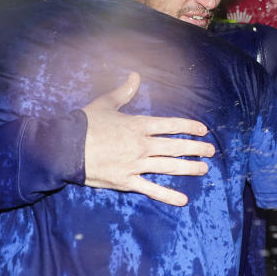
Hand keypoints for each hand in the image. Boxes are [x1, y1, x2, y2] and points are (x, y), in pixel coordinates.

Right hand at [82, 72, 214, 206]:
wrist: (66, 147)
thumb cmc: (85, 124)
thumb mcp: (105, 103)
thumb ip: (124, 91)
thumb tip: (135, 75)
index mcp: (138, 125)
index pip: (170, 125)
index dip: (189, 126)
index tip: (202, 129)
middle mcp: (142, 145)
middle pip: (175, 146)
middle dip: (195, 148)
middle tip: (210, 151)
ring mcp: (136, 165)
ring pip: (169, 166)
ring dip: (188, 168)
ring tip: (203, 169)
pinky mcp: (127, 181)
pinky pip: (151, 189)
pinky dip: (167, 195)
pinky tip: (183, 200)